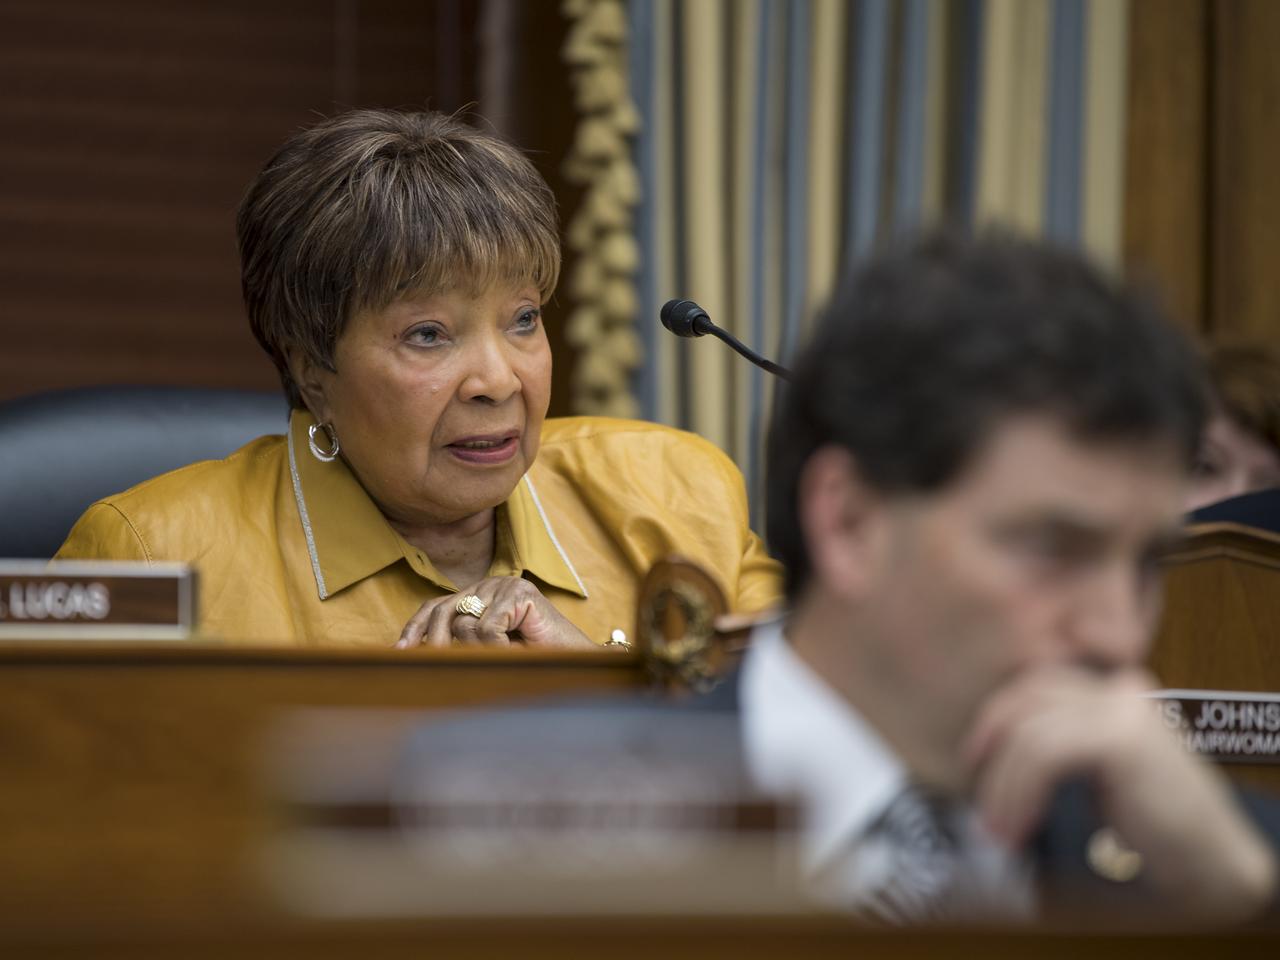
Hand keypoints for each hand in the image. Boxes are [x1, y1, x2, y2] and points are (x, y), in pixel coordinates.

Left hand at [396, 576, 598, 649]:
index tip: (398, 654)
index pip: (436, 606)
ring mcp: (505, 585)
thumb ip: (460, 645)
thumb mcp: (487, 652)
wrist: (576, 663)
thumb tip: (415, 652)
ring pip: (464, 623)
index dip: (415, 628)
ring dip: (476, 651)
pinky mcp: (521, 593)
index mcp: (480, 596)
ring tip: (497, 660)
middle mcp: (490, 584)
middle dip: (435, 643)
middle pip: (443, 610)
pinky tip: (513, 653)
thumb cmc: (534, 661)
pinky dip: (496, 648)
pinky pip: (487, 628)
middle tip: (435, 666)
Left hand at [964, 666, 1276, 923]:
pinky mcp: (1120, 739)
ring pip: (1029, 733)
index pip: (1037, 685)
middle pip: (1027, 697)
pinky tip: (1018, 827)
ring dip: (1003, 787)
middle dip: (991, 744)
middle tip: (977, 796)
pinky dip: (1019, 794)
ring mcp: (1122, 710)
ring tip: (1000, 830)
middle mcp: (1119, 690)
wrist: (1212, 862)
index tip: (973, 760)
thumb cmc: (1154, 827)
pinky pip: (1043, 756)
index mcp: (1114, 692)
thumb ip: (1060, 746)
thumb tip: (989, 750)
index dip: (997, 718)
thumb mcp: (1098, 773)